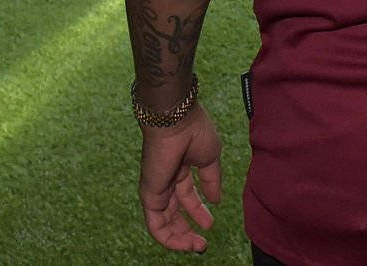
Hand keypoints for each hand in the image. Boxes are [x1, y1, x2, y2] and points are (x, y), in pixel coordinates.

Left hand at [137, 103, 223, 252]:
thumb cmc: (194, 131)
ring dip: (180, 238)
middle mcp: (166, 180)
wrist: (176, 120)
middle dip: (188, 229)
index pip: (187, 197)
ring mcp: (156, 188)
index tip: (211, 224)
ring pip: (164, 223)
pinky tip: (184, 243)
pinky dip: (169, 238)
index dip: (198, 212)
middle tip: (203, 242)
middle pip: (174, 212)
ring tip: (198, 246)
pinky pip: (156, 224)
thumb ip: (211, 181)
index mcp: (180, 169)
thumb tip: (216, 200)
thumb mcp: (210, 158)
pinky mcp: (149, 195)